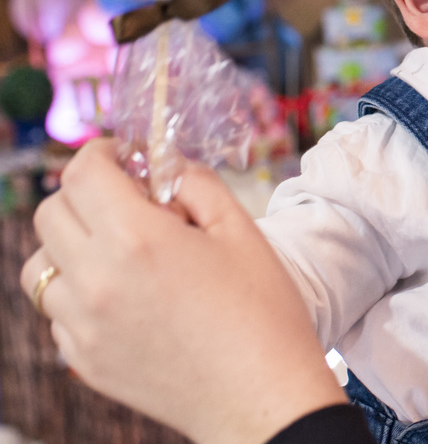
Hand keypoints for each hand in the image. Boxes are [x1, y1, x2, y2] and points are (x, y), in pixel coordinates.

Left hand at [19, 139, 345, 443]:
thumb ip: (197, 184)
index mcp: (137, 239)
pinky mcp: (83, 358)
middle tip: (128, 200)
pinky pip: (55, 310)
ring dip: (74, 244)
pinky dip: (78, 291)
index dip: (101, 152)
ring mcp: (82, 325)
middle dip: (85, 194)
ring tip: (122, 251)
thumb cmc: (263, 312)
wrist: (261, 396)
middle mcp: (96, 280)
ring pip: (42, 264)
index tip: (122, 154)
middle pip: (51, 214)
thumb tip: (165, 165)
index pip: (83, 174)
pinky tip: (126, 295)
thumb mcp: (241, 230)